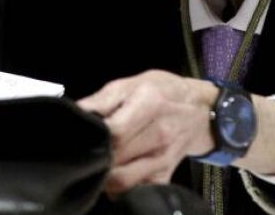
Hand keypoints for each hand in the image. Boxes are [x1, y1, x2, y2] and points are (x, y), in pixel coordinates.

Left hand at [77, 70, 217, 196]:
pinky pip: (136, 191)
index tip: (82, 134)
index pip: (114, 132)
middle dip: (95, 156)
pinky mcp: (164, 176)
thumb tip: (76, 113)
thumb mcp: (130, 84)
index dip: (94, 136)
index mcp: (149, 105)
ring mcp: (163, 158)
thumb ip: (101, 100)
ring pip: (123, 181)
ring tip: (97, 163)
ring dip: (104, 176)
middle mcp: (159, 134)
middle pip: (115, 158)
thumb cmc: (161, 92)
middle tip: (85, 149)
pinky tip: (114, 174)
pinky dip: (120, 189)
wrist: (199, 110)